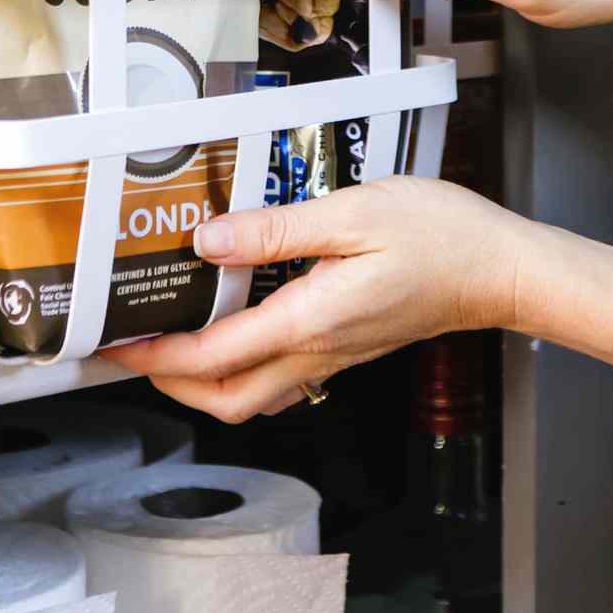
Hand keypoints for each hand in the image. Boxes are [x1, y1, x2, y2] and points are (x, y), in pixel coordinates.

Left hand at [111, 179, 530, 421]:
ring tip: (172, 341)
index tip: (113, 343)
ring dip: (202, 383)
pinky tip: (238, 332)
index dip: (153, 356)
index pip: (212, 357)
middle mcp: (317, 351)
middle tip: (131, 348)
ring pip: (252, 397)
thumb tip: (209, 242)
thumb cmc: (441, 236)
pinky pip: (282, 380)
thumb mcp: (354, 212)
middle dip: (168, 384)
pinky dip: (243, 370)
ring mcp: (335, 357)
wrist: (500, 269)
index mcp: (310, 321)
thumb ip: (276, 230)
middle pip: (224, 399)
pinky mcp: (349, 350)